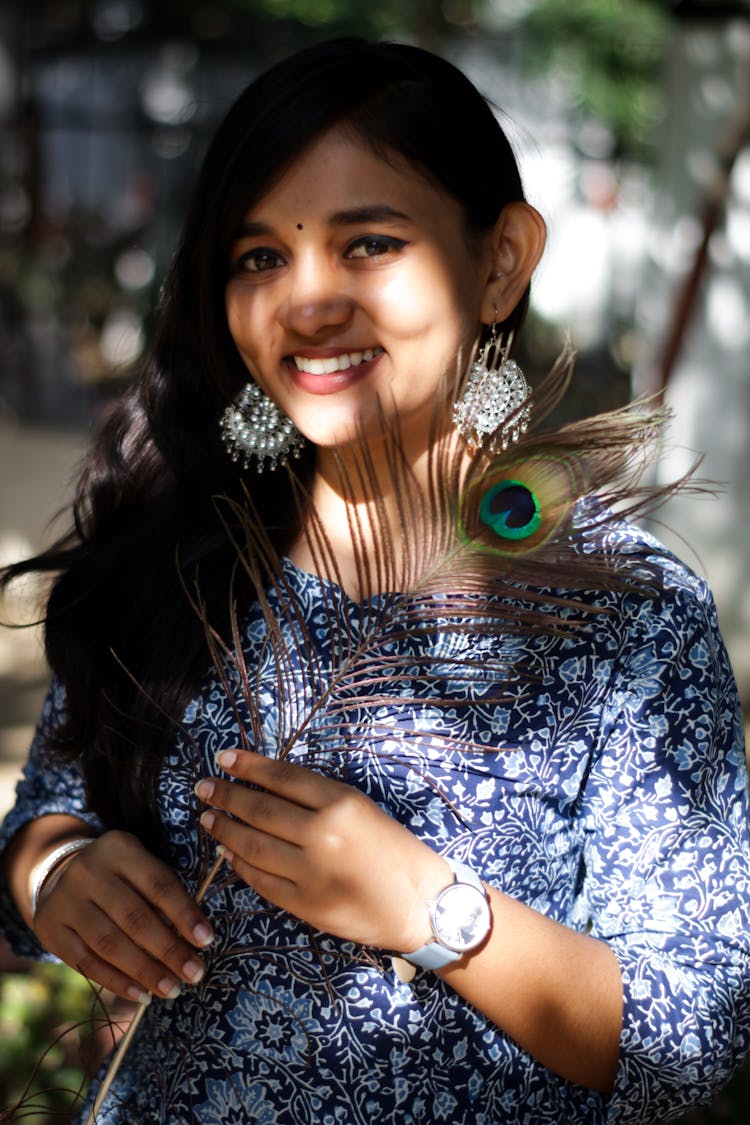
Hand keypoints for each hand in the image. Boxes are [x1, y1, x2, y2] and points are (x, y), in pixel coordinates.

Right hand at [32, 830, 214, 1002]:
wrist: (61, 875)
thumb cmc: (119, 876)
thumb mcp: (140, 869)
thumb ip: (162, 896)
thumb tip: (193, 941)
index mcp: (119, 849)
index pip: (157, 883)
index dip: (183, 913)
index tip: (206, 940)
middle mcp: (88, 871)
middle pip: (134, 917)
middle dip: (169, 950)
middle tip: (195, 974)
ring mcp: (66, 900)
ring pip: (110, 943)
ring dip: (145, 971)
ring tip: (172, 989)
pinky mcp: (50, 929)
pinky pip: (86, 962)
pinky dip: (117, 981)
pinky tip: (142, 994)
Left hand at [195, 750, 448, 952]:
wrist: (420, 903)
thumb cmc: (393, 849)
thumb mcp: (361, 808)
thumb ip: (317, 798)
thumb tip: (266, 785)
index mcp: (341, 803)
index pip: (282, 778)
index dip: (248, 767)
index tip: (223, 759)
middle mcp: (323, 835)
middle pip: (260, 810)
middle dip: (226, 796)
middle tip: (204, 788)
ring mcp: (311, 872)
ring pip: (253, 846)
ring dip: (225, 830)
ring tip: (208, 818)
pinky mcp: (305, 904)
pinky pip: (261, 881)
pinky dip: (240, 865)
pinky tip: (229, 854)